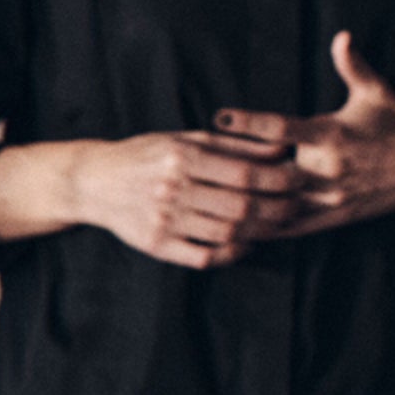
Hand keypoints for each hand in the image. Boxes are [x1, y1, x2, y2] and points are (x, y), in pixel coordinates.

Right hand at [0, 128, 305, 268]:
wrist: (94, 181)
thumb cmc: (147, 154)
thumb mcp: (185, 138)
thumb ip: (232, 143)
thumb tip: (279, 146)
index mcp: (182, 156)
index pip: (245, 173)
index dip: (279, 180)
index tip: (300, 181)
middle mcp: (172, 188)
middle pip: (240, 206)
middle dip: (278, 209)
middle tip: (298, 207)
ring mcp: (163, 219)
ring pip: (226, 233)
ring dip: (260, 232)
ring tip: (279, 225)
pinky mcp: (156, 245)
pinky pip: (203, 256)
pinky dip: (231, 254)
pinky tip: (246, 244)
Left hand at [217, 30, 394, 234]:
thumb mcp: (377, 92)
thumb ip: (353, 65)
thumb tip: (342, 35)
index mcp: (331, 135)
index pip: (281, 129)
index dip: (248, 123)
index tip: (219, 116)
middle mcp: (328, 169)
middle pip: (270, 174)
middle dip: (236, 171)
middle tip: (199, 166)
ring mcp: (329, 198)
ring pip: (277, 206)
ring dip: (244, 205)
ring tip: (209, 200)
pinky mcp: (332, 218)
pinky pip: (292, 227)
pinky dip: (264, 229)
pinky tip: (238, 228)